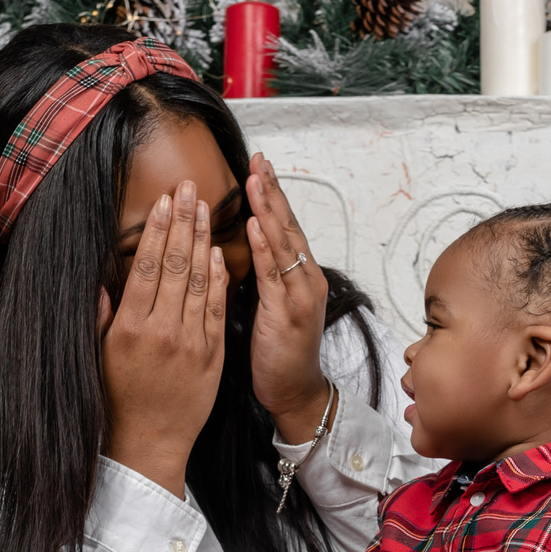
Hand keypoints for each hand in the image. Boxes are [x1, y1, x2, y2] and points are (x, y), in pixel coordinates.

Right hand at [99, 180, 226, 494]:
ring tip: (206, 208)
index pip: (146, 266)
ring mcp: (191, 343)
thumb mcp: (98, 356)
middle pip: (175, 264)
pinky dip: (219, 279)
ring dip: (203, 240)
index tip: (164, 201)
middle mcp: (162, 331)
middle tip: (190, 187)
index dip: (156, 229)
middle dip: (184, 221)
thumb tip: (101, 278)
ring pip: (200, 281)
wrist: (149, 444)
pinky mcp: (213, 356)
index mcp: (129, 327)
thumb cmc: (118, 401)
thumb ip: (102, 315)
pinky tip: (219, 253)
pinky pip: (218, 310)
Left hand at [244, 155, 332, 439]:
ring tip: (257, 179)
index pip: (286, 226)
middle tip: (259, 159)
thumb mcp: (271, 304)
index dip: (273, 195)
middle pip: (289, 226)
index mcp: (301, 276)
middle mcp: (306, 280)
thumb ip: (264, 273)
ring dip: (269, 209)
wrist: (294, 392)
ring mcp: (300, 296)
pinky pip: (275, 275)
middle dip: (273, 191)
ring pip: (284, 244)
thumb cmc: (279, 352)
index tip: (259, 165)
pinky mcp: (288, 315)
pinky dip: (267, 248)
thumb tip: (244, 243)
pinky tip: (257, 226)